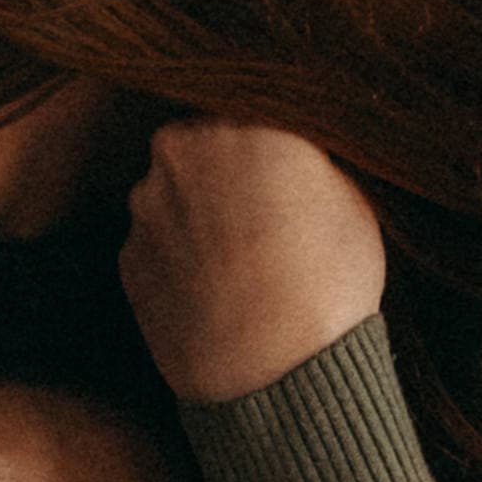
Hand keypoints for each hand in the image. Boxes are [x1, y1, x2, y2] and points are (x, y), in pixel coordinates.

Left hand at [120, 122, 385, 406]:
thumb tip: (294, 161)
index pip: (252, 108)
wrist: (273, 373)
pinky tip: (214, 290)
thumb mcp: (355, 203)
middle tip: (262, 215)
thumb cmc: (328, 286)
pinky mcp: (126, 258)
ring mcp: (146, 206)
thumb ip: (312, 164)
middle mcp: (184, 151)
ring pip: (172, 193)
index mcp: (248, 122)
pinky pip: (156, 243)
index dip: (268, 142)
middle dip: (225, 172)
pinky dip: (178, 259)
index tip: (282, 169)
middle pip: (202, 146)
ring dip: (197, 215)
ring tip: (240, 264)